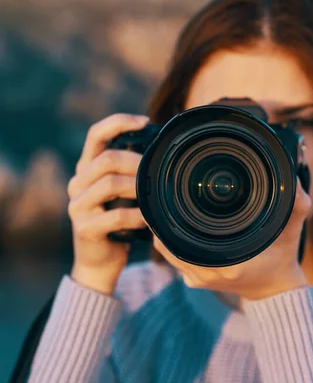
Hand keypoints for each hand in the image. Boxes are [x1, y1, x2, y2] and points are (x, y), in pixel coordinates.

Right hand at [67, 114, 149, 294]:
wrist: (100, 261)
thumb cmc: (119, 222)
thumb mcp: (123, 193)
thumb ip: (132, 172)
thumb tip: (164, 149)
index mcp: (87, 169)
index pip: (96, 134)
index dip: (118, 122)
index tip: (146, 121)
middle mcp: (77, 183)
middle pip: (106, 159)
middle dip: (137, 162)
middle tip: (160, 170)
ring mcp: (78, 206)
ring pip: (110, 185)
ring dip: (139, 188)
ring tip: (158, 194)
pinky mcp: (85, 228)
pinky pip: (116, 216)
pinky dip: (139, 215)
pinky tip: (151, 219)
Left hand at [154, 178, 311, 300]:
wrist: (275, 289)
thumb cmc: (282, 258)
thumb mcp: (292, 230)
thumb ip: (297, 206)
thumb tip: (294, 182)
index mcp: (229, 263)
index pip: (185, 237)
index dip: (171, 217)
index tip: (167, 195)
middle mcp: (209, 273)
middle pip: (169, 242)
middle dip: (164, 218)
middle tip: (161, 193)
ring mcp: (199, 279)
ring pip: (168, 251)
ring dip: (164, 230)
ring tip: (162, 206)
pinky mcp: (196, 281)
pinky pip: (174, 259)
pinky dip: (169, 242)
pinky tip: (170, 225)